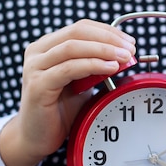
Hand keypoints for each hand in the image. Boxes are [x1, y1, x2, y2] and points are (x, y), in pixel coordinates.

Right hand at [0, 19, 135, 165]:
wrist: (37, 137)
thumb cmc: (59, 110)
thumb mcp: (82, 82)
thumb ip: (96, 67)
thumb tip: (123, 55)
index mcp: (47, 47)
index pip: (81, 27)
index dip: (107, 31)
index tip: (129, 41)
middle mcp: (38, 52)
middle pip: (77, 32)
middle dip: (109, 38)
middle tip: (130, 49)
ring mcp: (35, 67)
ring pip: (73, 47)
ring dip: (103, 50)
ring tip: (124, 58)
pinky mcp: (38, 85)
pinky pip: (69, 68)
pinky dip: (93, 65)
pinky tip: (110, 69)